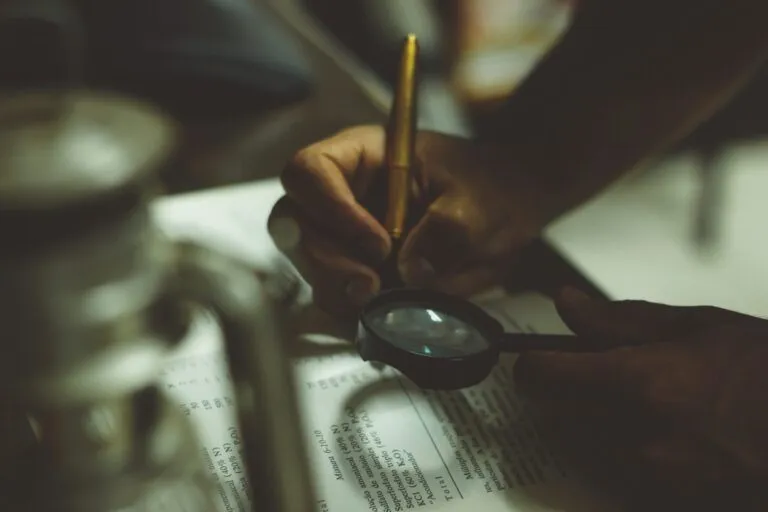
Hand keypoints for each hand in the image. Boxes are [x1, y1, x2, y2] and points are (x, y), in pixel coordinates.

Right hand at [268, 125, 555, 316]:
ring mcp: (342, 232)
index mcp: (363, 155)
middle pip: (294, 221)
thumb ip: (448, 230)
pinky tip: (378, 310)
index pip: (310, 171)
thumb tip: (410, 270)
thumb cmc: (488, 190)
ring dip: (334, 287)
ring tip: (377, 299)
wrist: (503, 214)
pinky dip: (347, 307)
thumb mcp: (478, 203)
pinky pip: (330, 290)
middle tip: (368, 287)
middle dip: (326, 260)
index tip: (378, 245)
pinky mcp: (352, 268)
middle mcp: (341, 191)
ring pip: (306, 261)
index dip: (329, 208)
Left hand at [514, 289, 767, 509]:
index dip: (532, 364)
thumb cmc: (767, 372)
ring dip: (599, 420)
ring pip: (587, 443)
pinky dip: (628, 449)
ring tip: (655, 403)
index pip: (541, 378)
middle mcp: (634, 437)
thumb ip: (619, 319)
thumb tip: (567, 304)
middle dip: (570, 391)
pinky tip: (671, 432)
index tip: (542, 358)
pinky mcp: (665, 502)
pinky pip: (620, 471)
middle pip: (558, 412)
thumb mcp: (698, 328)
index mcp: (637, 384)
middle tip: (608, 373)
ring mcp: (651, 478)